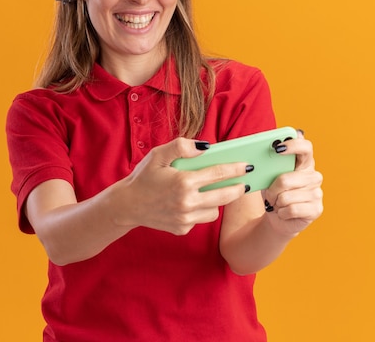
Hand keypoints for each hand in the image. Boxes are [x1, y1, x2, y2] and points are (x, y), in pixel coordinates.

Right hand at [118, 138, 249, 234]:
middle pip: (224, 195)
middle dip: (238, 189)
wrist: (127, 206)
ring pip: (215, 211)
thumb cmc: (143, 177)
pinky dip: (201, 211)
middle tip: (245, 183)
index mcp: (183, 181)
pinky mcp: (182, 229)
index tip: (247, 166)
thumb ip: (181, 146)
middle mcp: (187, 202)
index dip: (235, 169)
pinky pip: (201, 219)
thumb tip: (206, 147)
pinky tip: (194, 203)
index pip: (218, 173)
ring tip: (216, 192)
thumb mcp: (158, 155)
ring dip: (218, 202)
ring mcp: (185, 218)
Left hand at [262, 130, 323, 235]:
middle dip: (272, 190)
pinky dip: (282, 213)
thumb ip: (272, 163)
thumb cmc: (274, 193)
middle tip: (270, 194)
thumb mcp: (269, 177)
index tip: (277, 148)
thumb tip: (274, 148)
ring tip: (278, 203)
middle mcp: (314, 176)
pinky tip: (284, 212)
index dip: (293, 145)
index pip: (305, 147)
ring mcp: (317, 193)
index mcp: (304, 163)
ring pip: (286, 197)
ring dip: (276, 203)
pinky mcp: (316, 209)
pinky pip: (291, 209)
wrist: (278, 217)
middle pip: (285, 179)